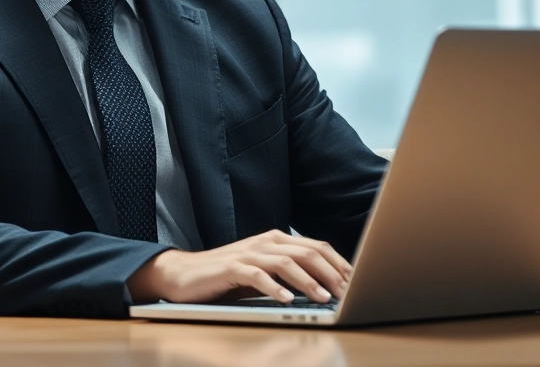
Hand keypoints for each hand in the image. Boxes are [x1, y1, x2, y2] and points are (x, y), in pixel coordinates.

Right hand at [127, 229, 351, 304]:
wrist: (185, 274)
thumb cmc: (227, 276)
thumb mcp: (264, 271)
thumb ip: (288, 272)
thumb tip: (325, 286)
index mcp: (276, 239)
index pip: (316, 246)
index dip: (338, 263)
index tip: (355, 282)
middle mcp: (265, 242)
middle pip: (307, 252)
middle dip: (331, 273)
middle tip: (346, 292)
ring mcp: (248, 252)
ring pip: (286, 262)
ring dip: (308, 281)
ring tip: (324, 298)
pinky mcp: (231, 267)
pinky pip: (257, 276)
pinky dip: (275, 288)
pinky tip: (287, 300)